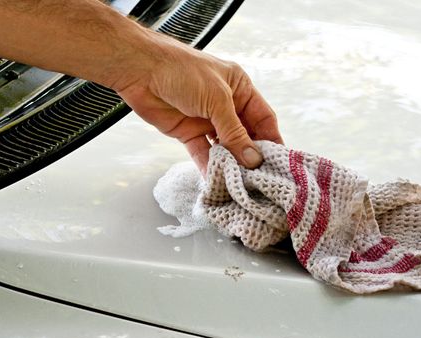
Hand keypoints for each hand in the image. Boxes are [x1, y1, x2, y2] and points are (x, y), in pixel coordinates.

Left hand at [115, 32, 282, 174]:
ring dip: (231, 164)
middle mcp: (227, 106)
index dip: (272, 140)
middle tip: (260, 180)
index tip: (279, 163)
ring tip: (240, 185)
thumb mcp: (217, 99)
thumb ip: (235, 132)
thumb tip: (253, 159)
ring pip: (225, 148)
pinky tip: (216, 181)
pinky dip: (209, 167)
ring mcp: (207, 121)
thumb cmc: (183, 71)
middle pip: (246, 136)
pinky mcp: (189, 133)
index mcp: (240, 89)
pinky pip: (203, 154)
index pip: (264, 119)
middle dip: (251, 157)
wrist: (141, 70)